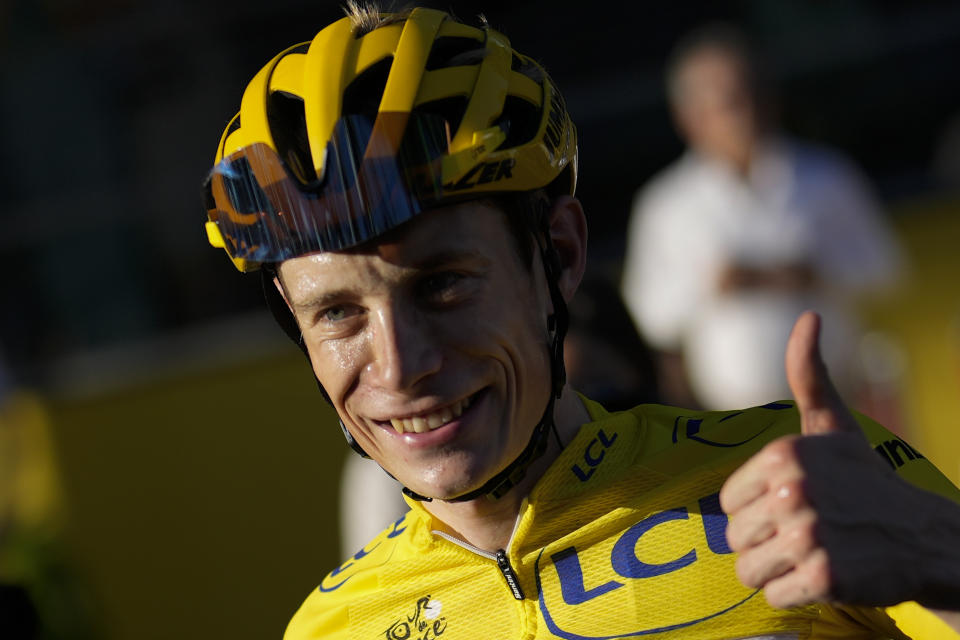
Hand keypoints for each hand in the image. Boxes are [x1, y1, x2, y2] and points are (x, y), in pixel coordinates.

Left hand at [719, 312, 953, 609]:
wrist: (925, 537)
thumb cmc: (867, 481)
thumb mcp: (834, 425)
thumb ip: (808, 375)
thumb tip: (808, 316)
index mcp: (785, 454)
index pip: (728, 503)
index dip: (756, 511)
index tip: (792, 506)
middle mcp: (794, 491)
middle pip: (735, 538)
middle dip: (765, 543)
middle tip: (806, 535)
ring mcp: (809, 535)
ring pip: (747, 570)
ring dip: (777, 571)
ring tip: (812, 554)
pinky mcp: (825, 578)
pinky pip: (773, 596)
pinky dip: (795, 594)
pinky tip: (826, 576)